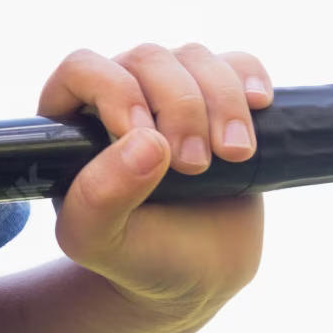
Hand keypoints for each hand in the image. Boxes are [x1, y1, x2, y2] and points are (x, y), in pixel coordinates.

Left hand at [41, 42, 272, 329]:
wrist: (193, 276)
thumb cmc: (133, 255)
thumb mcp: (96, 241)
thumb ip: (99, 197)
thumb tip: (145, 142)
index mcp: (73, 120)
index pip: (82, 68)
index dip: (114, 89)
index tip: (141, 133)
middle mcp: (120, 95)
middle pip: (147, 58)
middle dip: (178, 107)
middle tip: (193, 166)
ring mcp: (171, 96)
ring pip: (194, 57)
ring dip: (220, 101)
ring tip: (232, 155)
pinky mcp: (220, 102)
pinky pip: (238, 63)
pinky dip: (250, 78)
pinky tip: (258, 107)